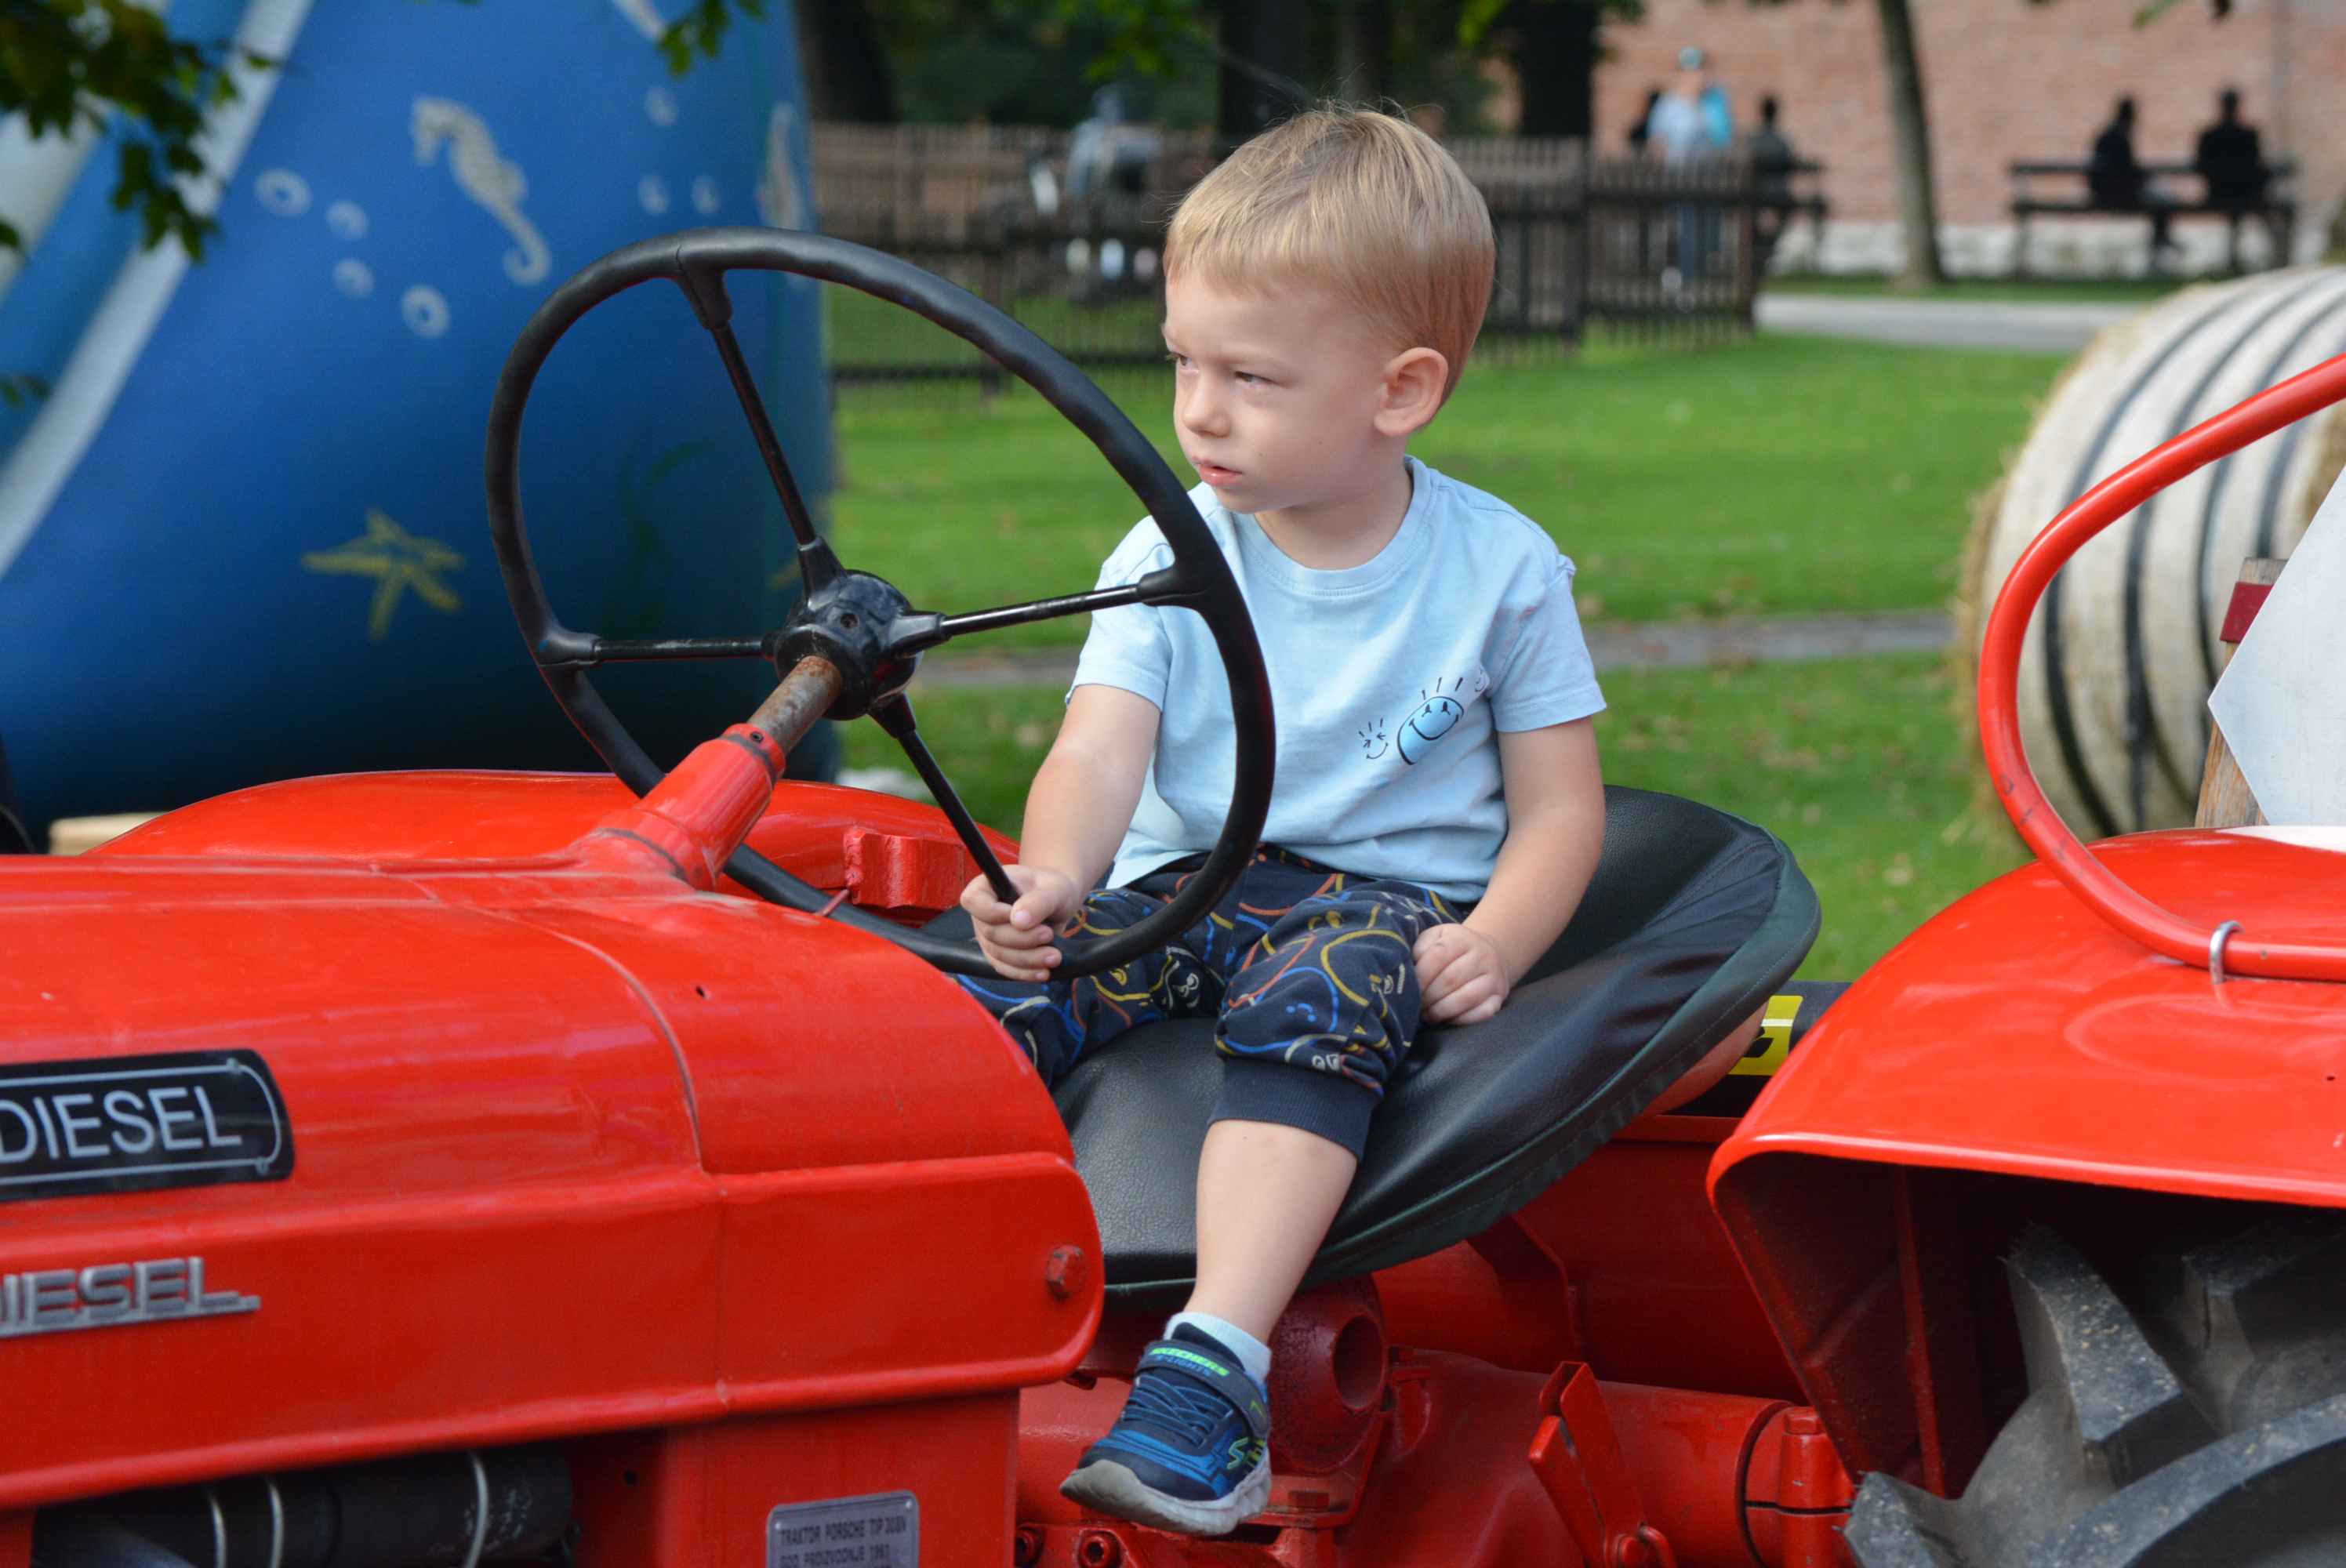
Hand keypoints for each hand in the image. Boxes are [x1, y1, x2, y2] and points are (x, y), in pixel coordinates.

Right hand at [961, 864, 1081, 981]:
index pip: (974, 901)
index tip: (1022, 919)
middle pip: (990, 933)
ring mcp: (987, 936)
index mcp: (985, 888)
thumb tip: (1018, 921)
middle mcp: (981, 914)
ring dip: (1027, 960)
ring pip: (998, 955)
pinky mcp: (997, 955)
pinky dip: (1024, 973)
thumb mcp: (1053, 890)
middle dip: (1021, 939)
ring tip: (1054, 956)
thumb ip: (1037, 902)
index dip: (993, 913)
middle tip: (1049, 934)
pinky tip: (1044, 972)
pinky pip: (1005, 969)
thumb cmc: (1052, 889)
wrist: (1059, 905)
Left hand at [1415, 924, 1508, 1026]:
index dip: (1420, 976)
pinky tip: (1447, 1019)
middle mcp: (1482, 955)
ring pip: (1467, 998)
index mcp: (1461, 938)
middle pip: (1451, 979)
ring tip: (1427, 1015)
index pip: (1438, 956)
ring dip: (1442, 1011)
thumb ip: (1419, 949)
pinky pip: (1483, 1013)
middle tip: (1415, 1005)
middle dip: (1428, 996)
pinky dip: (1462, 1020)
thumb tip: (1404, 970)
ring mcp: (1494, 977)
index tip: (1409, 988)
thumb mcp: (1435, 938)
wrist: (1486, 953)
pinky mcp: (1500, 997)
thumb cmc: (1451, 949)